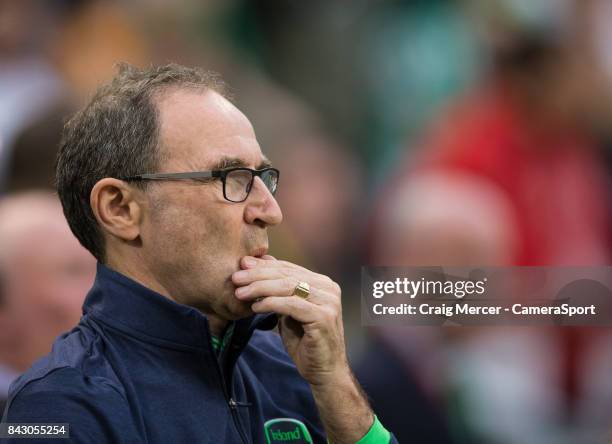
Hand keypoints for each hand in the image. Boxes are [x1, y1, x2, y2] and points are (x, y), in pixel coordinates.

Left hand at [232, 255, 374, 443]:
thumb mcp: (288, 312)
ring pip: (288, 287)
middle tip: (236, 278)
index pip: (288, 268)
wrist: (325, 372)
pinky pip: (291, 305)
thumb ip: (278, 292)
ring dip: (260, 288)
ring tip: (241, 293)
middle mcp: (328, 288)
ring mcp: (328, 302)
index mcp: (322, 283)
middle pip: (287, 275)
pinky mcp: (323, 317)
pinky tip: (255, 307)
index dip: (263, 266)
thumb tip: (255, 268)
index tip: (241, 266)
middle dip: (258, 275)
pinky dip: (271, 303)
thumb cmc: (304, 342)